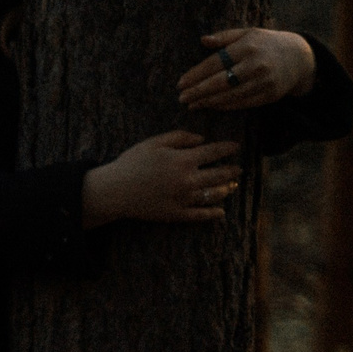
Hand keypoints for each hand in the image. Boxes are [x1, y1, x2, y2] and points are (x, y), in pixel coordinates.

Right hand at [82, 130, 241, 226]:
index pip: (214, 152)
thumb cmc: (131, 162)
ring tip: (232, 187)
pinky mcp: (176, 214)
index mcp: (183, 160)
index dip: (228, 148)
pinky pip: (200, 215)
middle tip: (239, 169)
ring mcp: (184, 199)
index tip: (236, 146)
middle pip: (219, 175)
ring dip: (226, 190)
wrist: (113, 190)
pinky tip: (221, 212)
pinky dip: (213, 214)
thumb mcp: (153, 143)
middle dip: (232, 171)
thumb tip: (202, 139)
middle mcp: (188, 180)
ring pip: (213, 195)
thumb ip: (179, 137)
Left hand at [177, 29, 314, 110]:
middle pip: (221, 81)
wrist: (300, 57)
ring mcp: (265, 81)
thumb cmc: (266, 43)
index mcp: (248, 46)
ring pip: (231, 95)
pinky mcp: (271, 95)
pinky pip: (244, 103)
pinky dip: (226, 106)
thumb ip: (225, 37)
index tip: (180, 83)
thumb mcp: (247, 33)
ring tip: (193, 105)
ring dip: (209, 102)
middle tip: (182, 98)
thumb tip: (203, 40)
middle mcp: (256, 64)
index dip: (196, 74)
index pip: (216, 63)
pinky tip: (212, 106)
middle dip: (199, 92)